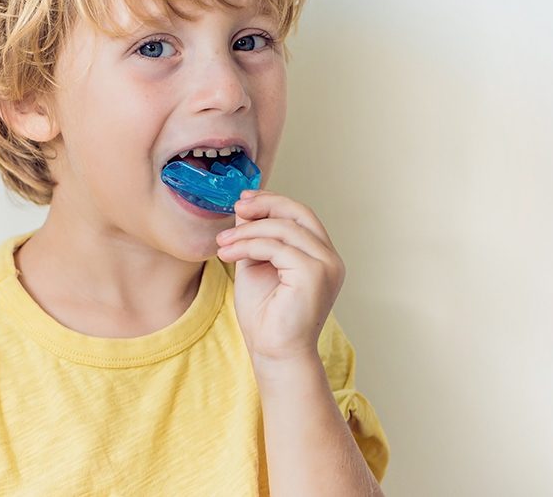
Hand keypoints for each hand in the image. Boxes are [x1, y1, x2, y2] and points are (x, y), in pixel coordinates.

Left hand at [215, 189, 345, 369]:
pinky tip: (227, 255)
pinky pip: (276, 247)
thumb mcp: (256, 265)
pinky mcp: (314, 274)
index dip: (273, 201)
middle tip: (236, 207)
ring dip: (247, 231)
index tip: (244, 199)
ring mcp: (326, 265)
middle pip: (299, 213)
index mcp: (320, 255)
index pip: (300, 215)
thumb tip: (245, 208)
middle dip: (265, 204)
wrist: (273, 354)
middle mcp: (329, 258)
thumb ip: (255, 237)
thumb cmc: (265, 317)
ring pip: (284, 228)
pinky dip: (248, 246)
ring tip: (222, 243)